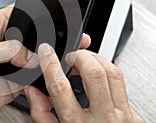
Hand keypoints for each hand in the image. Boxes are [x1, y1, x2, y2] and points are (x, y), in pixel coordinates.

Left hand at [0, 5, 90, 121]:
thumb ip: (9, 49)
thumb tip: (31, 55)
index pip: (21, 11)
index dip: (36, 12)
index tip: (52, 16)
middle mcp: (8, 41)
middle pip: (34, 33)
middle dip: (44, 39)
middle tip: (52, 44)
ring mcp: (15, 59)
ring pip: (38, 54)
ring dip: (44, 58)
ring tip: (48, 61)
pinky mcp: (19, 77)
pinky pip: (37, 74)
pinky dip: (42, 75)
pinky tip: (42, 76)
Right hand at [25, 46, 143, 122]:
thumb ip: (41, 113)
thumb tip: (32, 90)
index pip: (60, 87)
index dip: (50, 64)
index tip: (46, 52)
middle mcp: (102, 119)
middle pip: (94, 73)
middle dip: (79, 56)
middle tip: (71, 56)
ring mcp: (121, 117)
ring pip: (113, 74)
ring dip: (97, 60)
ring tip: (86, 61)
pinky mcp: (134, 117)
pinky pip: (123, 87)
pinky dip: (109, 76)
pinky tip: (100, 80)